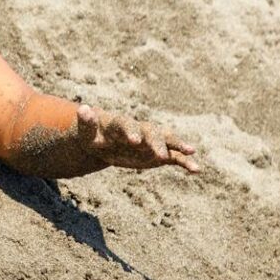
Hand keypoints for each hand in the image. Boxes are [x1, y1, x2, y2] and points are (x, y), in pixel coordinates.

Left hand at [76, 105, 199, 173]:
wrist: (102, 142)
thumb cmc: (92, 136)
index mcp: (120, 124)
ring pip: (167, 140)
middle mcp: (139, 129)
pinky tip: (197, 170)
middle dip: (155, 142)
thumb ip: (86, 122)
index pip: (126, 124)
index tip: (133, 140)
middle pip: (150, 132)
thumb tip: (83, 108)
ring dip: (178, 145)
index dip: (130, 131)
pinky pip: (174, 157)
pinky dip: (185, 162)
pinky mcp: (158, 154)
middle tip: (159, 154)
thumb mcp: (85, 133)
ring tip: (191, 151)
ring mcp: (151, 141)